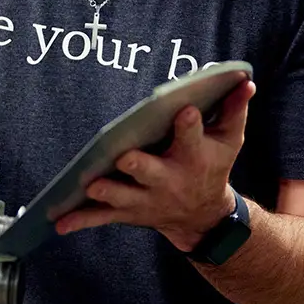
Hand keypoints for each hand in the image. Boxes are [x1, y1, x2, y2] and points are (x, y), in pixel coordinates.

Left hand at [55, 79, 256, 251]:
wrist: (202, 215)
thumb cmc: (212, 165)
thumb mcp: (230, 139)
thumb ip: (234, 109)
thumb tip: (244, 81)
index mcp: (193, 158)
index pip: (193, 138)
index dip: (189, 126)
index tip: (186, 111)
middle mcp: (168, 181)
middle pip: (151, 172)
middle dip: (140, 165)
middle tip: (126, 156)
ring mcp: (145, 199)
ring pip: (122, 197)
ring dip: (108, 192)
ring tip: (90, 185)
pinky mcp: (127, 212)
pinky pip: (100, 218)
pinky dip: (79, 220)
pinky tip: (58, 222)